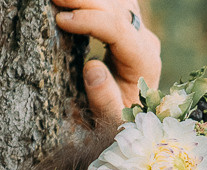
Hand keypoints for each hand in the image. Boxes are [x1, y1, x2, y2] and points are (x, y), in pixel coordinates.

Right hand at [53, 0, 161, 118]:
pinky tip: (74, 4)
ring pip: (115, 1)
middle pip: (116, 8)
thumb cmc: (121, 121)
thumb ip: (104, 99)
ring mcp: (140, 31)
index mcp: (144, 62)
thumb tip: (92, 68)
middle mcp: (146, 41)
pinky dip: (93, 2)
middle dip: (83, 0)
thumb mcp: (112, 119)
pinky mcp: (131, 27)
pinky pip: (113, 4)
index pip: (118, 28)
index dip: (88, 20)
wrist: (134, 119)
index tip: (61, 20)